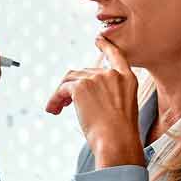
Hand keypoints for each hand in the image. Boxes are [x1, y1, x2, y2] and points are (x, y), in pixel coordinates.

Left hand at [45, 37, 143, 166]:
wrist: (117, 142)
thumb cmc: (119, 134)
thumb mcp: (120, 110)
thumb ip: (107, 96)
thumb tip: (78, 90)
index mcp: (128, 79)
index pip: (116, 56)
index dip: (106, 47)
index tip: (99, 39)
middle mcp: (112, 75)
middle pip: (84, 73)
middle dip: (71, 88)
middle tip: (62, 106)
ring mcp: (96, 78)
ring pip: (70, 80)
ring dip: (60, 94)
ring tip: (55, 110)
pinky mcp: (81, 86)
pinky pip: (62, 89)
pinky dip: (54, 99)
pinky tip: (53, 111)